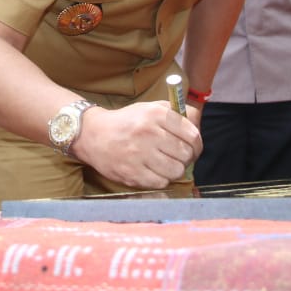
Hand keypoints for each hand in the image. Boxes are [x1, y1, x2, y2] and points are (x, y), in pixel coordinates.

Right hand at [70, 101, 201, 189]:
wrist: (93, 135)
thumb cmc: (127, 122)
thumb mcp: (149, 108)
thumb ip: (175, 113)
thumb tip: (197, 124)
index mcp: (155, 115)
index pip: (192, 134)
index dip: (197, 144)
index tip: (193, 148)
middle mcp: (148, 133)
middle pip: (186, 154)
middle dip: (186, 158)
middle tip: (178, 157)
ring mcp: (139, 154)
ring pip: (176, 171)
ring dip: (174, 170)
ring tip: (165, 165)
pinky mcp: (132, 173)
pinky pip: (161, 182)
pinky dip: (161, 179)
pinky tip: (153, 171)